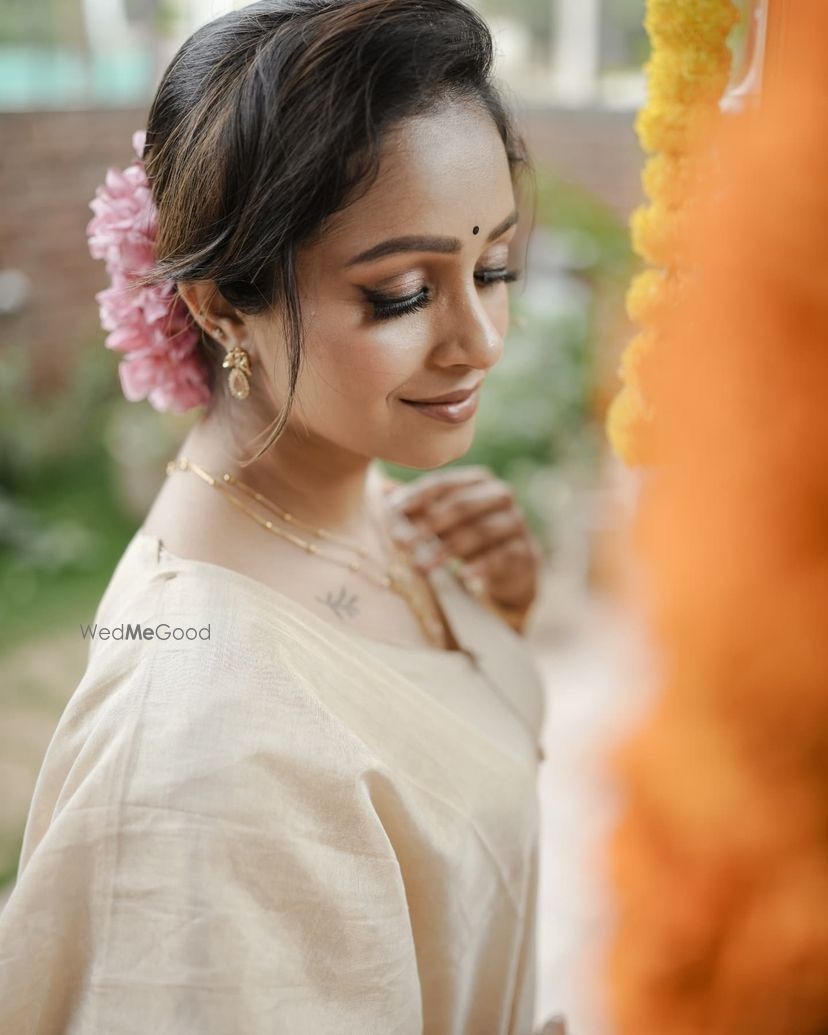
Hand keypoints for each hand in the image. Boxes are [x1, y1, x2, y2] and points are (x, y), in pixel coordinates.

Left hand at [384, 466, 541, 633]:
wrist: (510, 568)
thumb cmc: (467, 536)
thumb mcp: (442, 521)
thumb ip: (416, 507)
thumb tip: (381, 491)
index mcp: (478, 480)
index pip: (444, 483)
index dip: (417, 496)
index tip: (393, 512)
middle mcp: (500, 495)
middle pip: (462, 505)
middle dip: (428, 524)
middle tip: (401, 543)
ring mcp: (516, 522)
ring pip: (480, 531)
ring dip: (447, 549)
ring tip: (421, 566)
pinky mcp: (525, 551)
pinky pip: (502, 557)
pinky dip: (482, 568)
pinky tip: (464, 578)